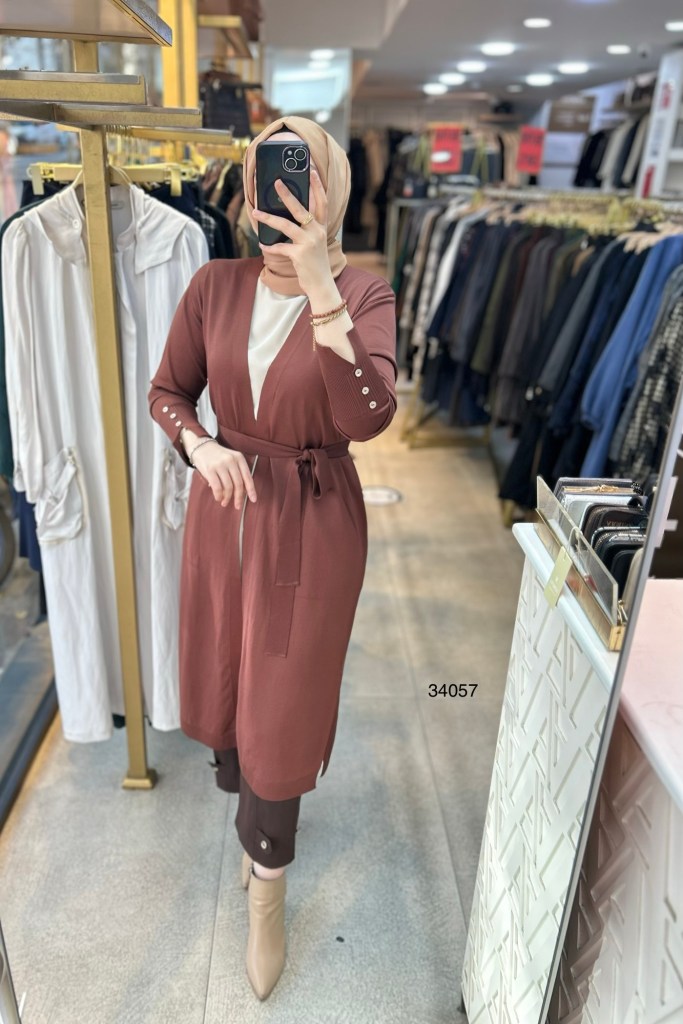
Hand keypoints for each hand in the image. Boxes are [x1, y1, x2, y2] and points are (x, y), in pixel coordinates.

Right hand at [192, 441, 256, 509]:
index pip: (248, 476)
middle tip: (237, 506)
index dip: (251, 490)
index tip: (253, 500)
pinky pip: (217, 487)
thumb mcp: (232, 460)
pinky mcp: (210, 469)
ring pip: (228, 487)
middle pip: (238, 484)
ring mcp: (220, 465)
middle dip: (238, 497)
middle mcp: (231, 460)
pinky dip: (219, 495)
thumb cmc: (219, 458)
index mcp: (239, 458)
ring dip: (227, 498)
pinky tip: (218, 498)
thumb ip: (239, 472)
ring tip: (225, 502)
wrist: (201, 447)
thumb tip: (245, 492)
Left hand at [252, 168, 334, 295]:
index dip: (317, 186)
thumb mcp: (315, 242)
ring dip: (269, 218)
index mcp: (322, 227)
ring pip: (286, 225)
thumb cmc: (315, 262)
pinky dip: (270, 246)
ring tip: (256, 212)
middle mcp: (317, 232)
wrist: (321, 284)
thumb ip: (307, 228)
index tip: (312, 171)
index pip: (322, 202)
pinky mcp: (299, 255)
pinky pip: (280, 247)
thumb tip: (288, 215)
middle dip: (287, 194)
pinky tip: (262, 245)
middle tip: (276, 182)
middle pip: (301, 208)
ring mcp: (309, 243)